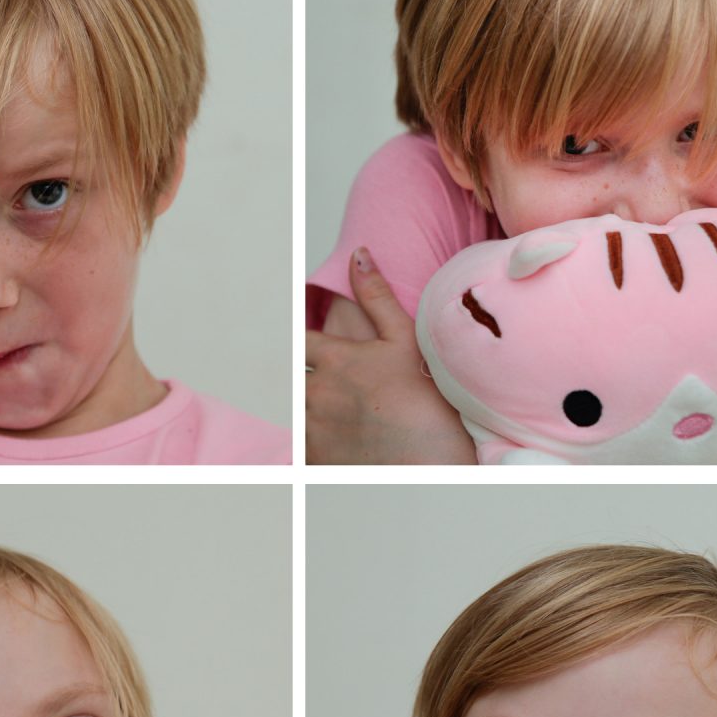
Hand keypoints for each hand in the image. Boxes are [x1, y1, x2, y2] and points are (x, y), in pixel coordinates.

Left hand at [305, 248, 475, 463]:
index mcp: (335, 359)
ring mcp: (312, 427)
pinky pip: (294, 444)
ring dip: (297, 405)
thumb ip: (377, 296)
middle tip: (293, 373)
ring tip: (316, 408)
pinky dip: (301, 438)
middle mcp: (316, 392)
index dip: (293, 339)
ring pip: (288, 409)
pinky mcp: (314, 458)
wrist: (430, 462)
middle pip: (286, 376)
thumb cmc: (425, 401)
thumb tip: (359, 254)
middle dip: (293, 374)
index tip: (292, 337)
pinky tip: (321, 437)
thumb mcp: (406, 340)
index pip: (296, 339)